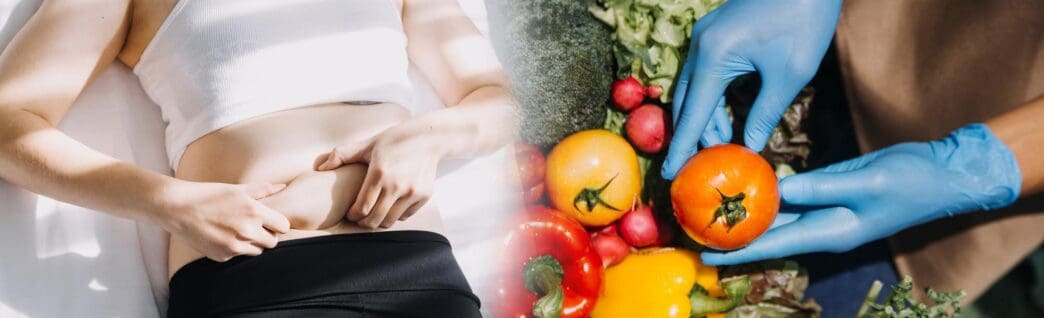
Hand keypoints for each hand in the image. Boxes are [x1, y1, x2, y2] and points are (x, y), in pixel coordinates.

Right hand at [157, 181, 290, 260]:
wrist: (178, 208)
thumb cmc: (208, 195)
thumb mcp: (237, 189)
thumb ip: (263, 190)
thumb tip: (282, 187)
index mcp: (254, 212)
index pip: (283, 227)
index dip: (278, 224)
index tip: (270, 221)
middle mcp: (247, 231)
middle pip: (273, 242)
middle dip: (267, 235)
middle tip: (253, 226)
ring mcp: (235, 246)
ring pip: (257, 251)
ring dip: (252, 243)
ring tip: (236, 230)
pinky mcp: (222, 256)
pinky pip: (238, 255)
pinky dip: (234, 248)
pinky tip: (222, 235)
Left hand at [315, 128, 438, 228]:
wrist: (427, 138)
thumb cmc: (393, 141)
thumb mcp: (366, 145)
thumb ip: (341, 155)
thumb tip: (319, 168)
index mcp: (379, 173)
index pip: (362, 208)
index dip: (353, 216)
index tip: (350, 213)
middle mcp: (396, 185)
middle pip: (375, 220)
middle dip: (364, 223)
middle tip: (360, 218)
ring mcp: (412, 192)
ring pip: (390, 221)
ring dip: (379, 221)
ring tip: (374, 214)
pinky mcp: (424, 196)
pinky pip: (405, 216)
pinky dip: (396, 215)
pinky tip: (391, 205)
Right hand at [662, 0, 841, 178]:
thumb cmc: (805, 20)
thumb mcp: (789, 74)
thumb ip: (765, 114)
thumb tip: (749, 148)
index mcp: (714, 57)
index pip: (692, 114)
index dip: (683, 147)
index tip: (669, 174)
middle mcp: (700, 46)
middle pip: (686, 101)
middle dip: (694, 134)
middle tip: (703, 167)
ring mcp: (705, 36)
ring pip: (694, 87)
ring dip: (705, 117)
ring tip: (722, 146)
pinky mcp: (715, 32)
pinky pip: (703, 73)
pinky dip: (711, 98)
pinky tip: (725, 118)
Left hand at [701, 124, 1021, 264]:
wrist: (942, 174)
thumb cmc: (910, 181)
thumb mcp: (865, 182)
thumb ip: (820, 186)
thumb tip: (777, 188)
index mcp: (830, 232)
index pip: (774, 244)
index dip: (739, 250)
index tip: (706, 254)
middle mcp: (822, 227)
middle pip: (768, 235)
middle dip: (733, 235)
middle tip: (695, 229)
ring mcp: (825, 211)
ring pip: (776, 216)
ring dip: (745, 214)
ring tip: (709, 209)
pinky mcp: (827, 192)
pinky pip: (789, 196)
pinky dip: (766, 192)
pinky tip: (743, 185)